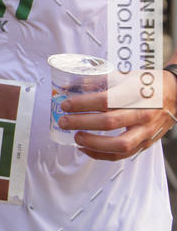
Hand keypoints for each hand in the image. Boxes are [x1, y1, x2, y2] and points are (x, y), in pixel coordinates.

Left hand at [59, 69, 176, 160]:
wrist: (175, 96)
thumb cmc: (148, 84)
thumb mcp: (127, 76)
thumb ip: (102, 80)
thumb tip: (75, 85)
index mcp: (136, 94)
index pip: (105, 101)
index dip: (83, 104)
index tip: (66, 104)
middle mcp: (142, 113)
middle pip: (109, 122)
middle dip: (82, 123)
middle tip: (64, 121)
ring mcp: (145, 131)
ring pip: (119, 145)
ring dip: (93, 143)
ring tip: (76, 137)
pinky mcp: (145, 143)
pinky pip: (122, 155)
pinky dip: (101, 155)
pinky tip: (86, 149)